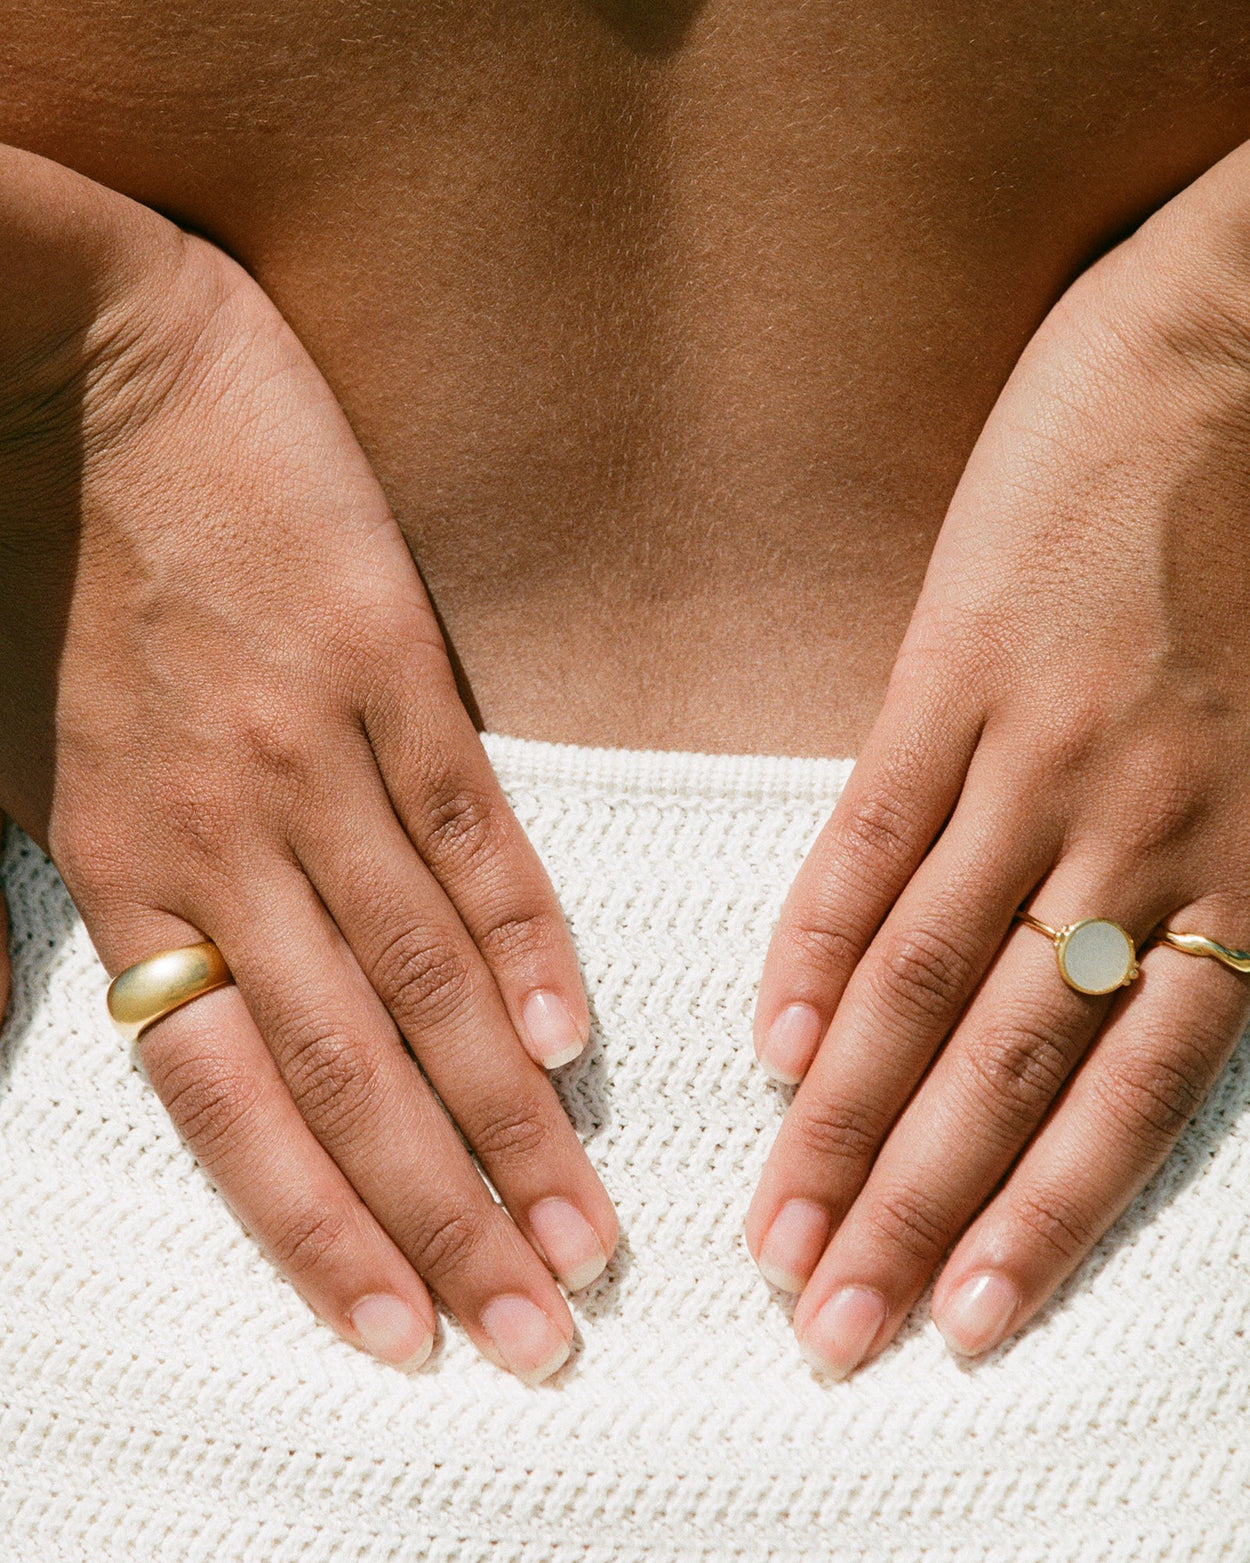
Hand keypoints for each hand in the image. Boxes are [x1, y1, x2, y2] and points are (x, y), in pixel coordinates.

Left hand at [0, 147, 615, 1382]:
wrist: (51, 350)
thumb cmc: (17, 546)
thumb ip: (25, 904)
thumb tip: (28, 1029)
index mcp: (119, 867)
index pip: (235, 1102)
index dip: (321, 1229)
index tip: (401, 1332)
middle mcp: (220, 844)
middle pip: (351, 1073)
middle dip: (444, 1219)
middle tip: (537, 1334)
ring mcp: (311, 755)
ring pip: (421, 977)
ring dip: (506, 1118)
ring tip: (580, 1232)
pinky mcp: (384, 663)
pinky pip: (467, 826)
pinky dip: (523, 936)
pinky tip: (572, 1035)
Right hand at [747, 141, 1249, 1375]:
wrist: (1248, 345)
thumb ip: (1190, 868)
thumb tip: (1078, 985)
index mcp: (1238, 861)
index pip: (1118, 1092)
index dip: (1036, 1218)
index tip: (954, 1317)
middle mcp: (1141, 838)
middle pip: (1004, 1065)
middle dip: (914, 1209)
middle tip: (833, 1328)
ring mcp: (1042, 755)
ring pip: (929, 978)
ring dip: (848, 1116)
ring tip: (782, 1230)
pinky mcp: (956, 668)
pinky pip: (875, 831)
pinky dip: (813, 938)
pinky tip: (768, 1036)